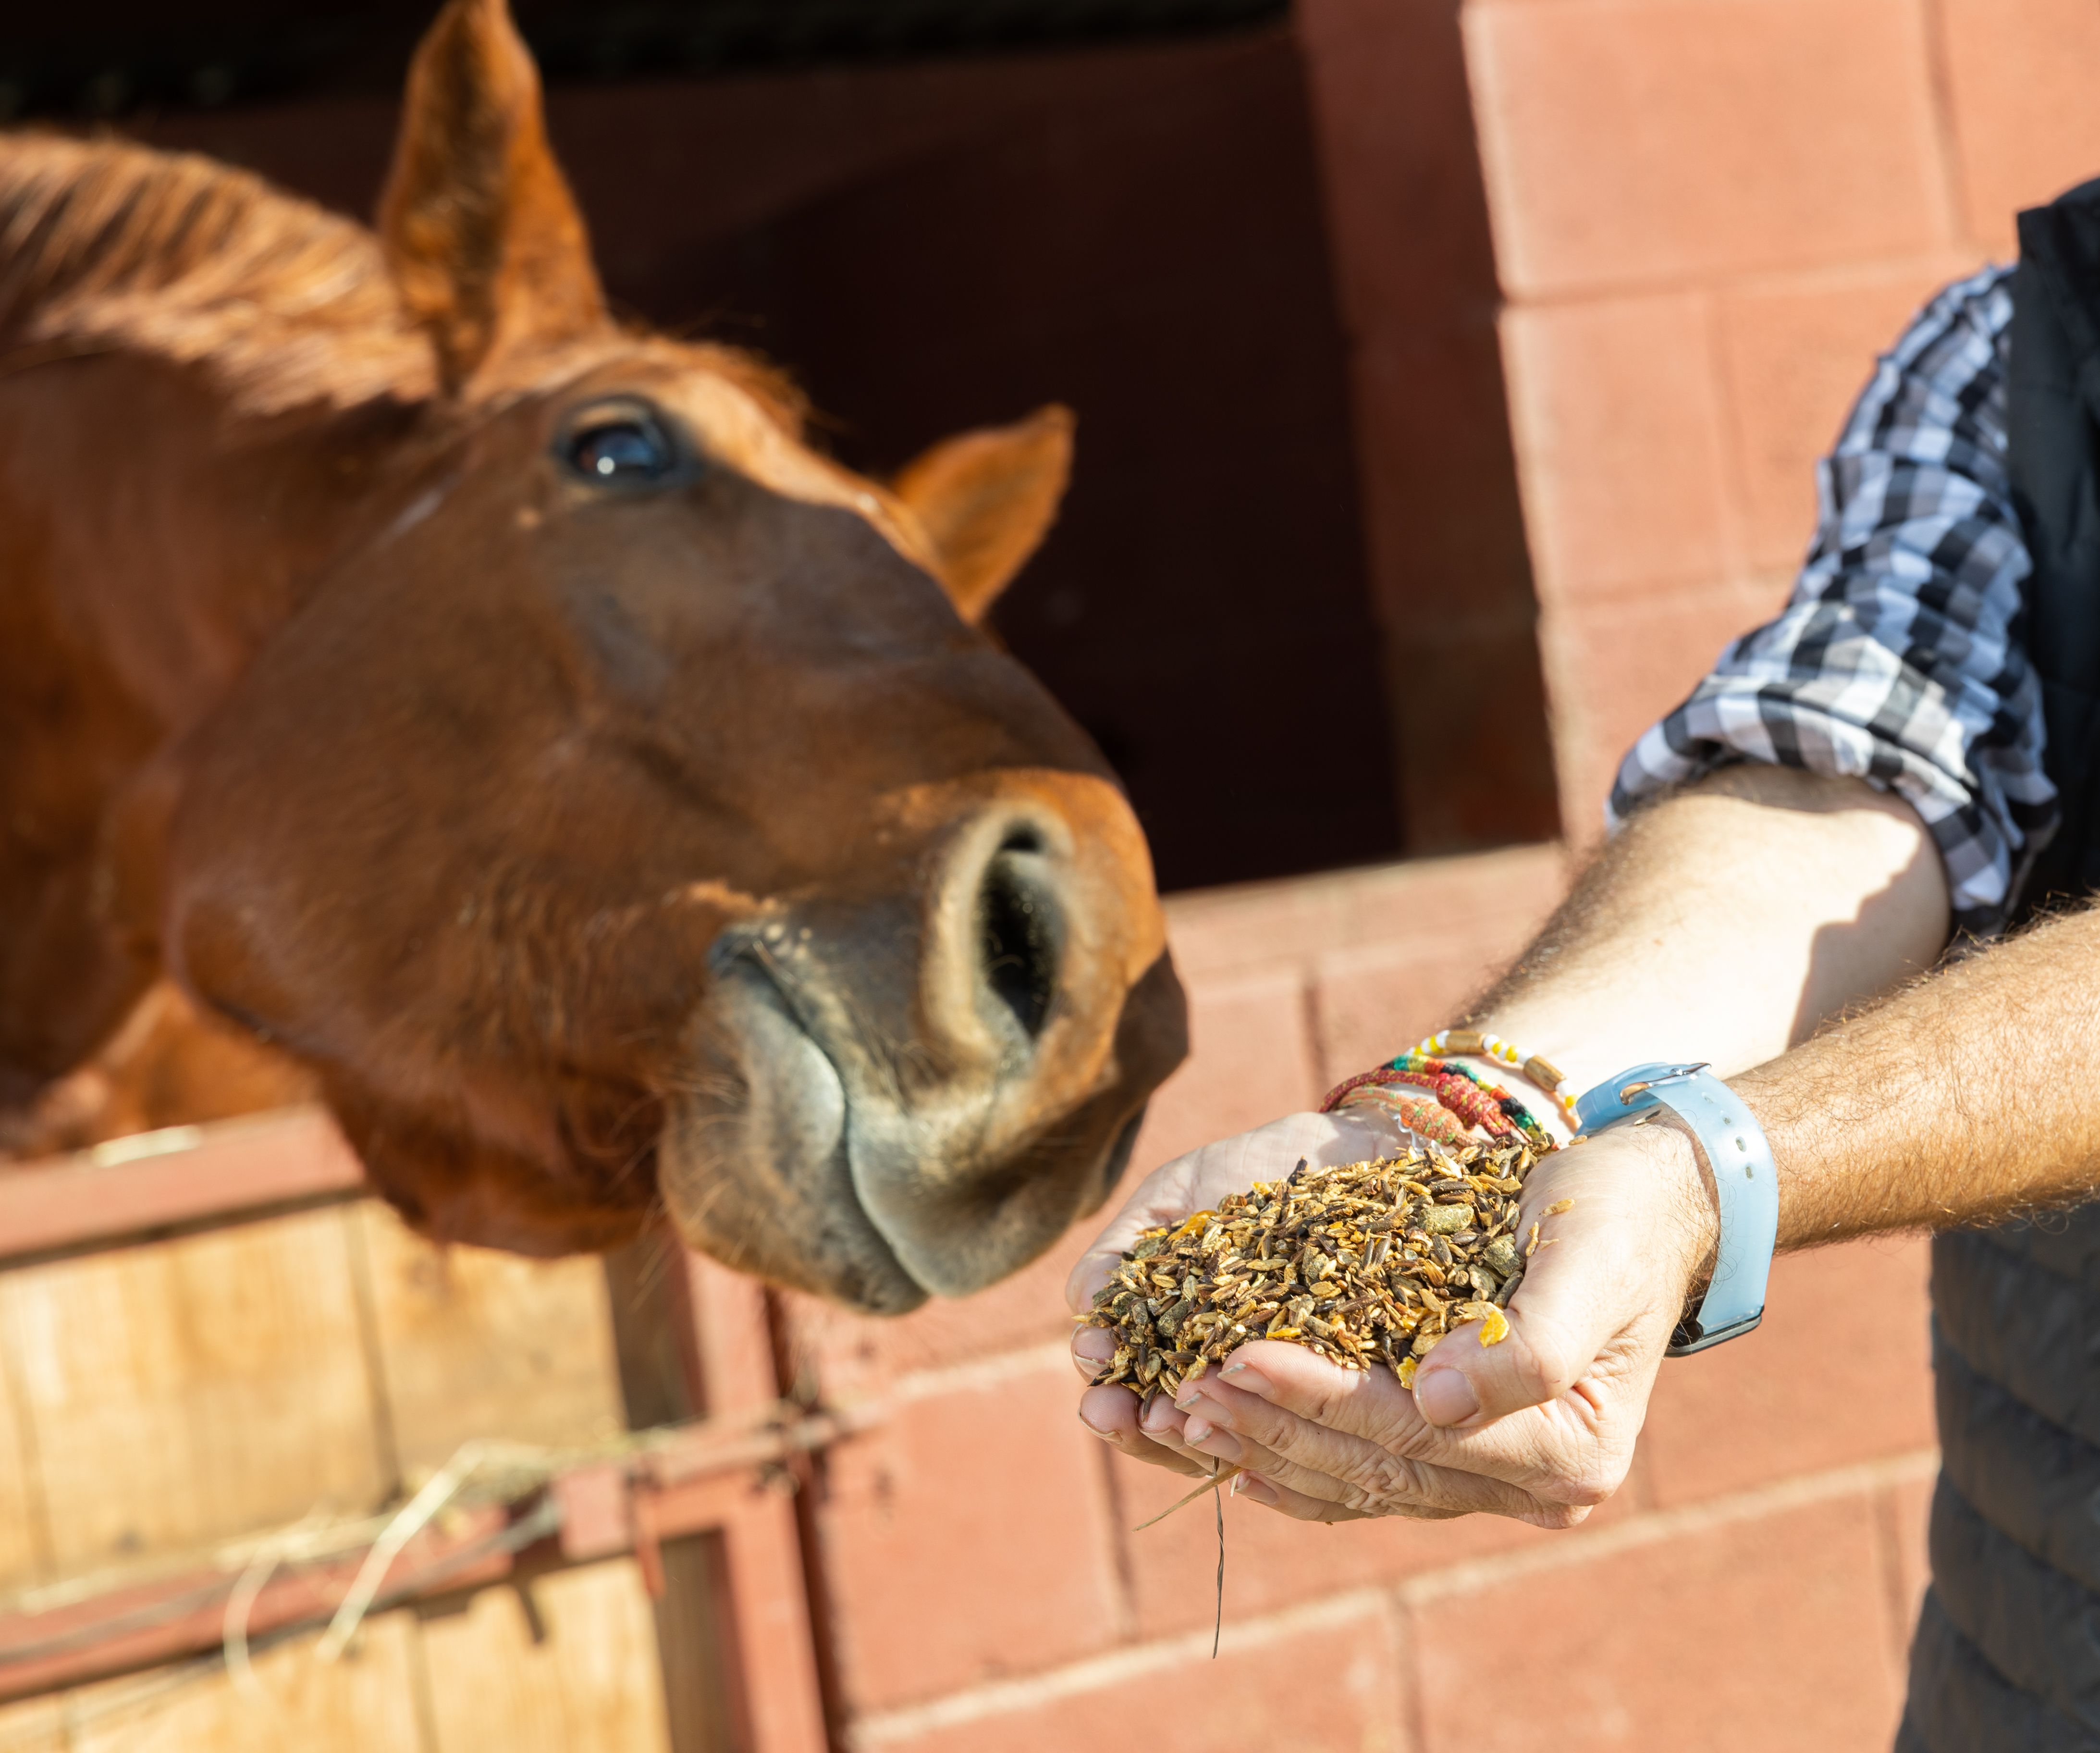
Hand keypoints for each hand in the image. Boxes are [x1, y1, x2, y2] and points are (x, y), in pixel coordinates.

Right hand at [1066, 1108, 1400, 1478]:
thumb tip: (1083, 1314)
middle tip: (1120, 1413)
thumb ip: (1119, 1254)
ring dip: (1194, 1435)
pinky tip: (1243, 1400)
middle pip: (1170, 1428)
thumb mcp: (1168, 1201)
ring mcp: (1278, 1378)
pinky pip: (1301, 1406)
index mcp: (1175, 1342)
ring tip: (1174, 1415)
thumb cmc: (1243, 1172)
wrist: (1337, 1145)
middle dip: (1138, 1427)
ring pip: (1230, 1433)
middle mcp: (1223, 1372)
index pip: (1130, 1393)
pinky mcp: (1336, 1372)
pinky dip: (1270, 1412)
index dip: (1108, 1396)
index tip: (1097, 1376)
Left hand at [1072, 1114, 1716, 1525]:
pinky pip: (1365, 1478)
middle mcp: (1535, 1489)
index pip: (1412, 1433)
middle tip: (1173, 1391)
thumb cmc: (1613, 1216)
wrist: (1644, 1210)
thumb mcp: (1588, 1256)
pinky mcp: (1462, 1459)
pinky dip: (1295, 1463)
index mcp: (1568, 1452)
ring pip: (1356, 1482)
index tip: (1232, 1354)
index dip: (1316, 1397)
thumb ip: (1532, 1340)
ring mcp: (1495, 1481)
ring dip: (1262, 1449)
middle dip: (1268, 1427)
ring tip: (1175, 1414)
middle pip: (1373, 1467)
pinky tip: (1229, 1450)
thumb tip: (1441, 1402)